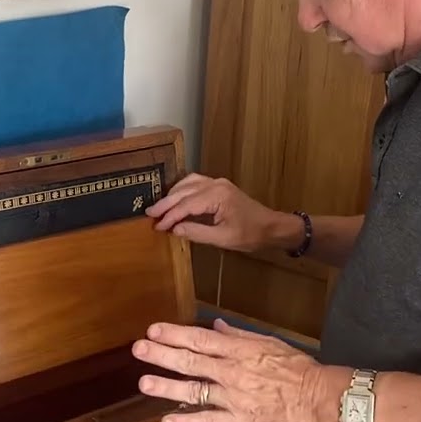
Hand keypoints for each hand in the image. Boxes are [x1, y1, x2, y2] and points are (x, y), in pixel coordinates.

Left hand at [131, 319, 334, 421]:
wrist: (318, 397)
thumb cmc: (297, 368)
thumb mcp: (268, 342)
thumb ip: (238, 335)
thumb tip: (216, 326)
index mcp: (238, 351)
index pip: (200, 340)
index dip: (175, 334)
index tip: (153, 330)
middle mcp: (231, 373)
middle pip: (191, 362)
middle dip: (162, 354)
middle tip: (139, 348)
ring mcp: (233, 398)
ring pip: (194, 391)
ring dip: (167, 387)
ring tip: (144, 383)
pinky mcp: (239, 421)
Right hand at [144, 174, 289, 252]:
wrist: (271, 226)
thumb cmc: (250, 235)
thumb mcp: (223, 239)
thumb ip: (197, 233)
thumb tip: (174, 229)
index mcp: (217, 196)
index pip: (186, 205)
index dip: (169, 216)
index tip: (157, 226)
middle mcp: (216, 184)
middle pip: (184, 191)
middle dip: (166, 204)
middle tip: (149, 215)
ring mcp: (218, 183)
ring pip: (188, 183)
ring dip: (172, 195)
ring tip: (159, 208)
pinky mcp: (219, 186)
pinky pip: (195, 183)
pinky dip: (182, 190)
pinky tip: (175, 198)